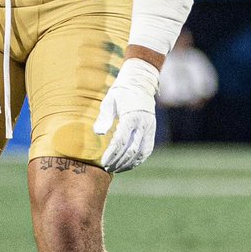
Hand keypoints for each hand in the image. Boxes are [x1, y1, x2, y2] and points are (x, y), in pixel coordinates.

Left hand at [93, 58, 160, 173]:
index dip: (112, 154)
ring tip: (116, 169)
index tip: (103, 162)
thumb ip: (104, 117)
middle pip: (131, 150)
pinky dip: (138, 159)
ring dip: (129, 164)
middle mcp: (143, 124)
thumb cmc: (121, 91)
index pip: (121, 141)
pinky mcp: (152, 130)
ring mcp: (149, 128)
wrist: (141, 82)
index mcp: (131, 117)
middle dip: (119, 162)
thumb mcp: (110, 100)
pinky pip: (147, 150)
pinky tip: (128, 164)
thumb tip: (98, 133)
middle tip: (107, 168)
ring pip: (141, 153)